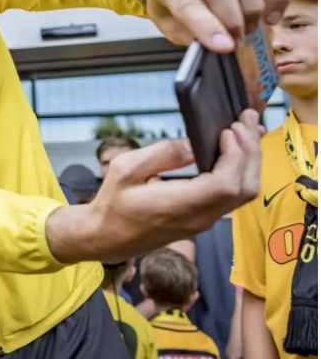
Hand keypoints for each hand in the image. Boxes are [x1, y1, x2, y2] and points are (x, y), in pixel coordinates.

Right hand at [47, 109, 261, 262]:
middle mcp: (199, 217)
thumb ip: (161, 154)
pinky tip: (237, 151)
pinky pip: (234, 196)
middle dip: (251, 151)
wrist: (106, 237)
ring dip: (250, 161)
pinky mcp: (204, 219)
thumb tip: (194, 142)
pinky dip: (242, 171)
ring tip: (246, 131)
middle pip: (245, 188)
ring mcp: (205, 221)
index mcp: (178, 205)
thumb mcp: (125, 169)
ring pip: (245, 193)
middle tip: (245, 120)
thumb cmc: (112, 204)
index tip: (227, 130)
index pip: (225, 184)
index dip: (235, 155)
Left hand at [134, 0, 289, 51]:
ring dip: (251, 10)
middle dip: (232, 21)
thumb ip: (188, 34)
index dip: (207, 26)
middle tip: (235, 44)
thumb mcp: (168, 24)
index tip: (224, 47)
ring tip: (246, 31)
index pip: (187, 2)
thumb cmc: (170, 4)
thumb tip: (217, 46)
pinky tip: (270, 18)